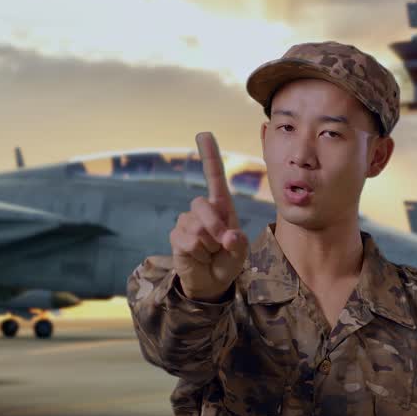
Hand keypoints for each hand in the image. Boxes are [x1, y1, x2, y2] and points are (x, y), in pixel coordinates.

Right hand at [170, 132, 249, 301]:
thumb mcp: (240, 253)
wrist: (212, 281)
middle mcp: (202, 209)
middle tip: (223, 245)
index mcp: (221, 206)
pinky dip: (199, 253)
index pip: (214, 176)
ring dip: (209, 246)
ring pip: (198, 228)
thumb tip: (229, 236)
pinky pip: (189, 242)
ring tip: (211, 253)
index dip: (209, 155)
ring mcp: (187, 221)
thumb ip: (238, 244)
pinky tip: (199, 257)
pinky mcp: (176, 236)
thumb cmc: (228, 261)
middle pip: (204, 205)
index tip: (203, 134)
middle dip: (216, 228)